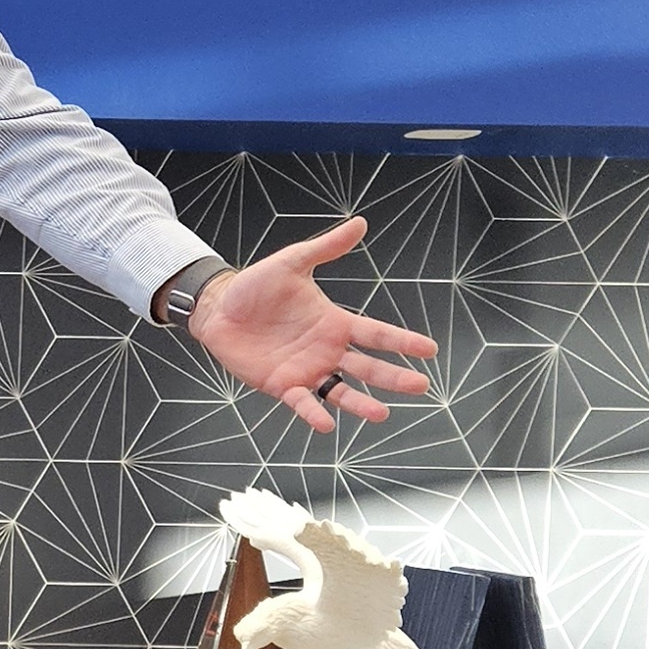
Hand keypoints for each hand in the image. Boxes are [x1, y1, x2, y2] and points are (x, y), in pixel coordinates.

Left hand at [188, 221, 437, 436]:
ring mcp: (307, 370)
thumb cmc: (256, 286)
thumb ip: (326, 248)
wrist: (218, 308)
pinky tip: (327, 425)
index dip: (402, 342)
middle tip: (420, 386)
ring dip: (361, 404)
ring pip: (341, 390)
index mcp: (335, 322)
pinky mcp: (282, 385)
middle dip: (394, 377)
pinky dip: (314, 414)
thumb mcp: (293, 262)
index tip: (429, 350)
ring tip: (382, 414)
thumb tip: (360, 223)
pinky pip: (302, 402)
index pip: (376, 333)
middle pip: (368, 367)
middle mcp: (327, 350)